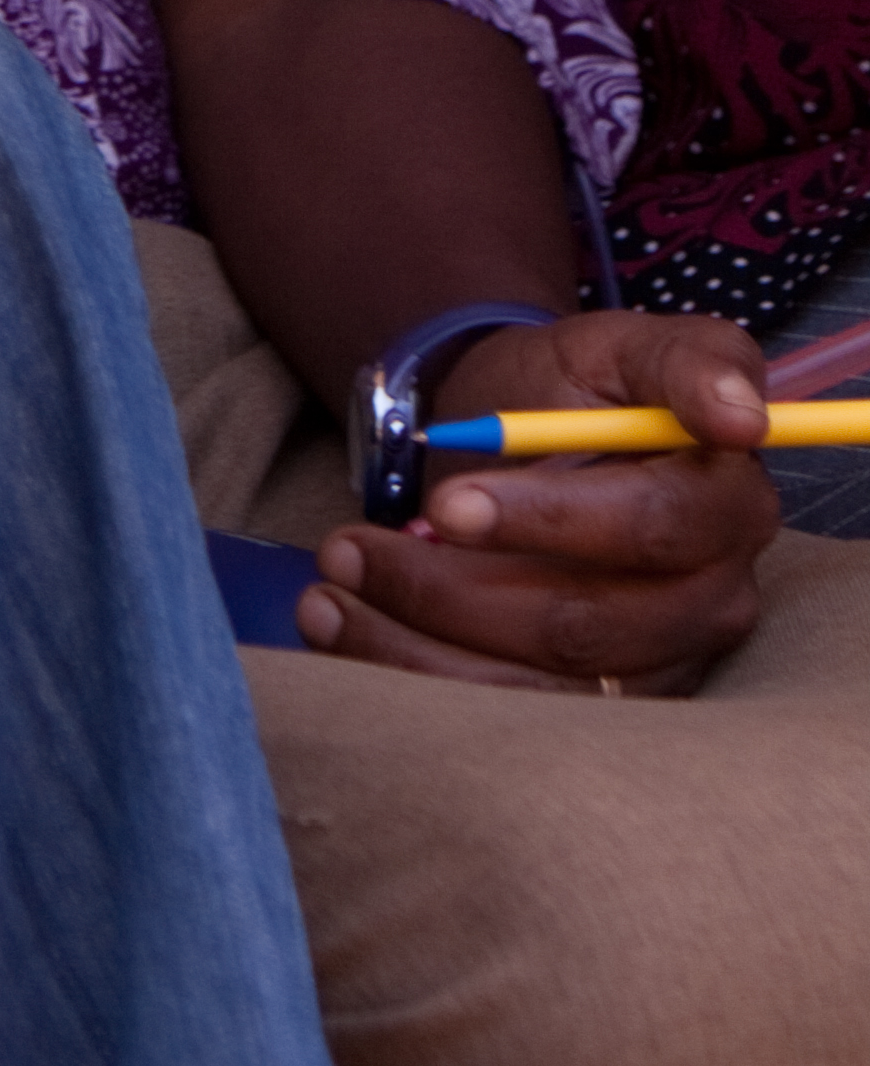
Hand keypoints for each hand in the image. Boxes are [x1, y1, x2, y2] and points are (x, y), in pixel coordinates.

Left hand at [299, 311, 778, 694]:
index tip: (444, 506)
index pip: (649, 529)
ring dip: (415, 645)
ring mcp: (656, 670)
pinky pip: (506, 719)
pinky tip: (342, 631)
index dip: (546, 520)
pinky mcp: (597, 714)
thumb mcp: (615, 346)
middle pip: (583, 624)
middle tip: (347, 547)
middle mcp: (709, 602)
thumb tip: (739, 411)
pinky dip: (413, 679)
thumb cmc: (568, 390)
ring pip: (536, 686)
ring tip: (326, 591)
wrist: (514, 436)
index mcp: (727, 505)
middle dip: (450, 589)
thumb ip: (685, 358)